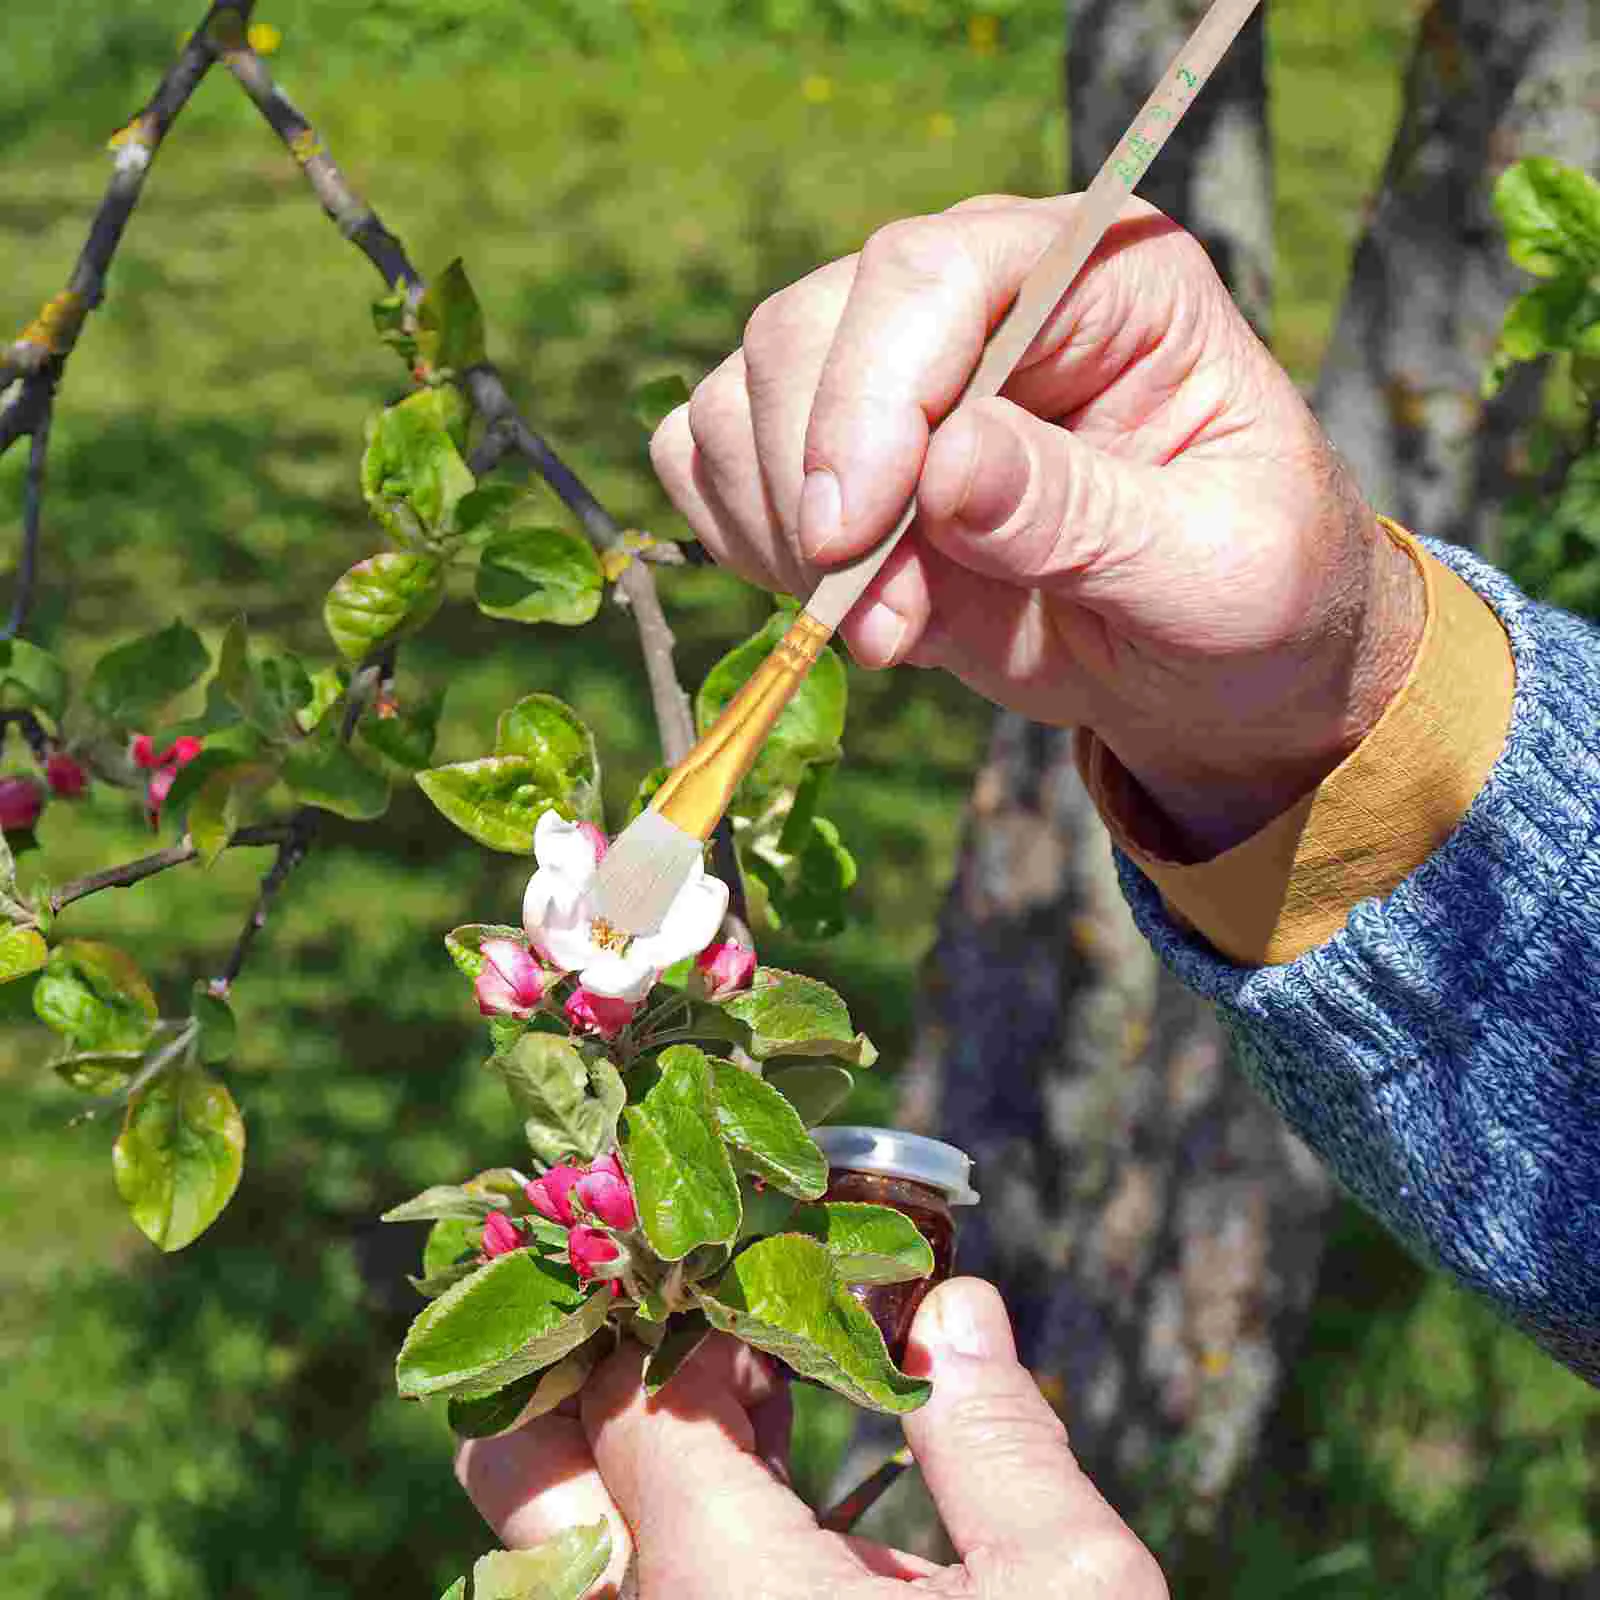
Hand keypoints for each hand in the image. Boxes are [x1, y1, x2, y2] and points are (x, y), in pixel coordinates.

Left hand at [457, 1278, 1166, 1597]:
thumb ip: (997, 1434)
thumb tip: (956, 1304)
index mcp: (724, 1599)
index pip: (645, 1389)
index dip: (706, 1304)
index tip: (775, 1257)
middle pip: (520, 1465)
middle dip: (593, 1355)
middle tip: (697, 1300)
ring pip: (545, 1543)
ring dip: (618, 1439)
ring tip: (737, 1374)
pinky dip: (657, 1523)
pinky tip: (759, 1482)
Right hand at [651, 195, 1423, 852]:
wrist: (1204, 664)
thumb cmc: (1247, 596)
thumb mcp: (1212, 570)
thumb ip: (1084, 515)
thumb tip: (944, 469)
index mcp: (1099, 278)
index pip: (931, 273)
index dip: (869, 399)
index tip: (851, 538)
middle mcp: (979, 299)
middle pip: (807, 328)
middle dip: (816, 491)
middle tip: (885, 628)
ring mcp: (890, 371)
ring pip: (738, 396)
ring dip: (780, 534)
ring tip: (890, 631)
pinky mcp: (827, 449)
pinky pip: (707, 461)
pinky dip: (743, 542)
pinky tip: (842, 602)